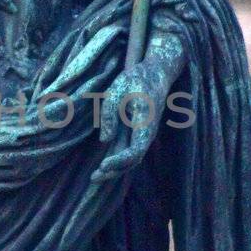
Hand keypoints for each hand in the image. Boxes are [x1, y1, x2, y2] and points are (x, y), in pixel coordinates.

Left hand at [91, 32, 184, 183]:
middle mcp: (147, 133)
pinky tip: (102, 167)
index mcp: (146, 123)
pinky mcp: (137, 132)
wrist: (156, 73)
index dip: (120, 160)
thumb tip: (105, 140)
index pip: (136, 150)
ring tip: (95, 177)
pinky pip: (128, 150)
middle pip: (133, 160)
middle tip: (94, 178)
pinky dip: (116, 159)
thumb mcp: (118, 90)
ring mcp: (142, 134)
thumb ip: (109, 114)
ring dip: (115, 168)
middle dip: (114, 171)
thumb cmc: (136, 78)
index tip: (103, 165)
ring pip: (131, 158)